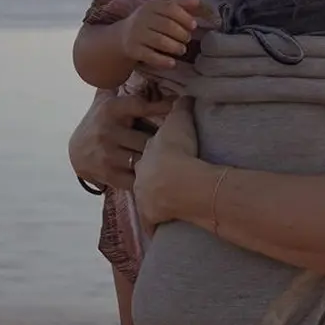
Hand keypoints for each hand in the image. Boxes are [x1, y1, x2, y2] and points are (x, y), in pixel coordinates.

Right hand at [68, 92, 173, 190]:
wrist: (76, 152)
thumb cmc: (98, 122)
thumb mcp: (104, 101)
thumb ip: (120, 85)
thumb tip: (137, 61)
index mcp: (111, 110)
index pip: (139, 106)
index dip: (161, 105)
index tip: (178, 104)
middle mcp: (108, 131)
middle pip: (147, 138)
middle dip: (162, 142)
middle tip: (178, 142)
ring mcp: (107, 154)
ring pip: (144, 158)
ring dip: (156, 160)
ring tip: (170, 159)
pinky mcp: (108, 173)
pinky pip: (136, 177)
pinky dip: (147, 178)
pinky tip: (155, 175)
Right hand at [121, 0, 205, 69]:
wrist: (122, 37)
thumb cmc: (149, 22)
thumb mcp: (162, 10)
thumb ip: (181, 5)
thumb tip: (199, 2)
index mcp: (152, 6)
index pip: (170, 8)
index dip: (184, 17)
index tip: (194, 26)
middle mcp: (142, 19)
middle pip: (167, 25)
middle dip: (181, 34)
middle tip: (187, 39)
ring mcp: (136, 35)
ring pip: (159, 41)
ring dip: (175, 47)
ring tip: (182, 50)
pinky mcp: (133, 50)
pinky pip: (150, 56)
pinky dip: (163, 61)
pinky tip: (172, 63)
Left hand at [133, 97, 201, 233]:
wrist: (177, 183)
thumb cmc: (178, 152)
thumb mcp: (180, 124)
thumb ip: (180, 109)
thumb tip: (184, 96)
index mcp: (146, 153)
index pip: (145, 150)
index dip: (150, 151)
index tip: (153, 153)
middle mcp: (140, 175)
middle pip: (140, 173)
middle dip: (143, 174)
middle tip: (155, 177)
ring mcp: (144, 196)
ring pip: (142, 196)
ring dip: (146, 199)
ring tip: (155, 202)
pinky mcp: (150, 215)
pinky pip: (150, 221)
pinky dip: (153, 225)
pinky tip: (156, 228)